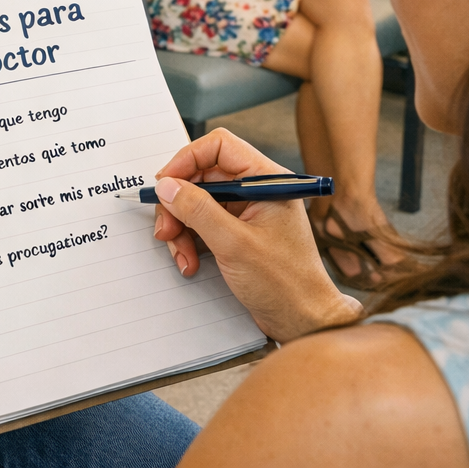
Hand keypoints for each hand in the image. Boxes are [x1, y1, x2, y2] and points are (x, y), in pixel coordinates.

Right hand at [152, 128, 361, 341]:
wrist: (303, 321)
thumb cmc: (285, 283)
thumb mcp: (234, 244)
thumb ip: (197, 210)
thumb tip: (167, 186)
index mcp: (267, 180)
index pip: (219, 147)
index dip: (186, 160)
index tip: (165, 184)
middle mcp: (256, 191)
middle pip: (201, 176)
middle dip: (178, 203)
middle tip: (165, 228)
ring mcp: (247, 212)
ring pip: (197, 202)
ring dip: (181, 226)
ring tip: (180, 254)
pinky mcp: (238, 232)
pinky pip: (202, 224)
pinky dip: (190, 240)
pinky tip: (190, 262)